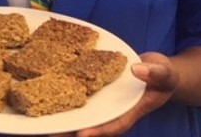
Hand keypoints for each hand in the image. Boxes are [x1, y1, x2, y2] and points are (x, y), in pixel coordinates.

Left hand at [48, 52, 176, 136]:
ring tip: (37, 123)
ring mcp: (101, 103)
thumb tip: (138, 70)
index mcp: (130, 112)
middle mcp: (112, 111)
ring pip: (79, 115)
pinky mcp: (92, 91)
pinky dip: (59, 98)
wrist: (156, 71)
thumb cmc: (162, 75)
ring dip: (59, 119)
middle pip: (89, 125)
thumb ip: (155, 73)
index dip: (97, 131)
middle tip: (48, 134)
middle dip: (69, 131)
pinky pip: (76, 98)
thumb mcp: (163, 72)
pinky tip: (39, 95)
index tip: (82, 134)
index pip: (113, 125)